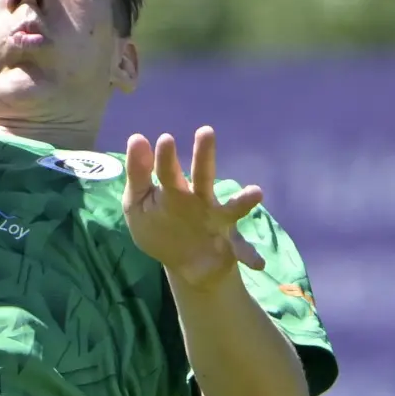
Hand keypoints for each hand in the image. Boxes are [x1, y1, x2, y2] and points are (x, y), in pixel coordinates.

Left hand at [124, 127, 265, 286]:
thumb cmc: (158, 224)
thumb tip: (137, 137)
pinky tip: (257, 264)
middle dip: (204, 155)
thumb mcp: (138, 203)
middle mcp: (199, 199)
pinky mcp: (228, 244)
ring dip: (242, 200)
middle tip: (206, 132)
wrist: (183, 263)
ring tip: (256, 192)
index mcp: (175, 189)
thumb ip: (138, 174)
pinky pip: (241, 250)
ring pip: (230, 207)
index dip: (166, 157)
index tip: (165, 139)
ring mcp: (216, 220)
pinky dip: (250, 255)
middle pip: (202, 175)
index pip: (168, 171)